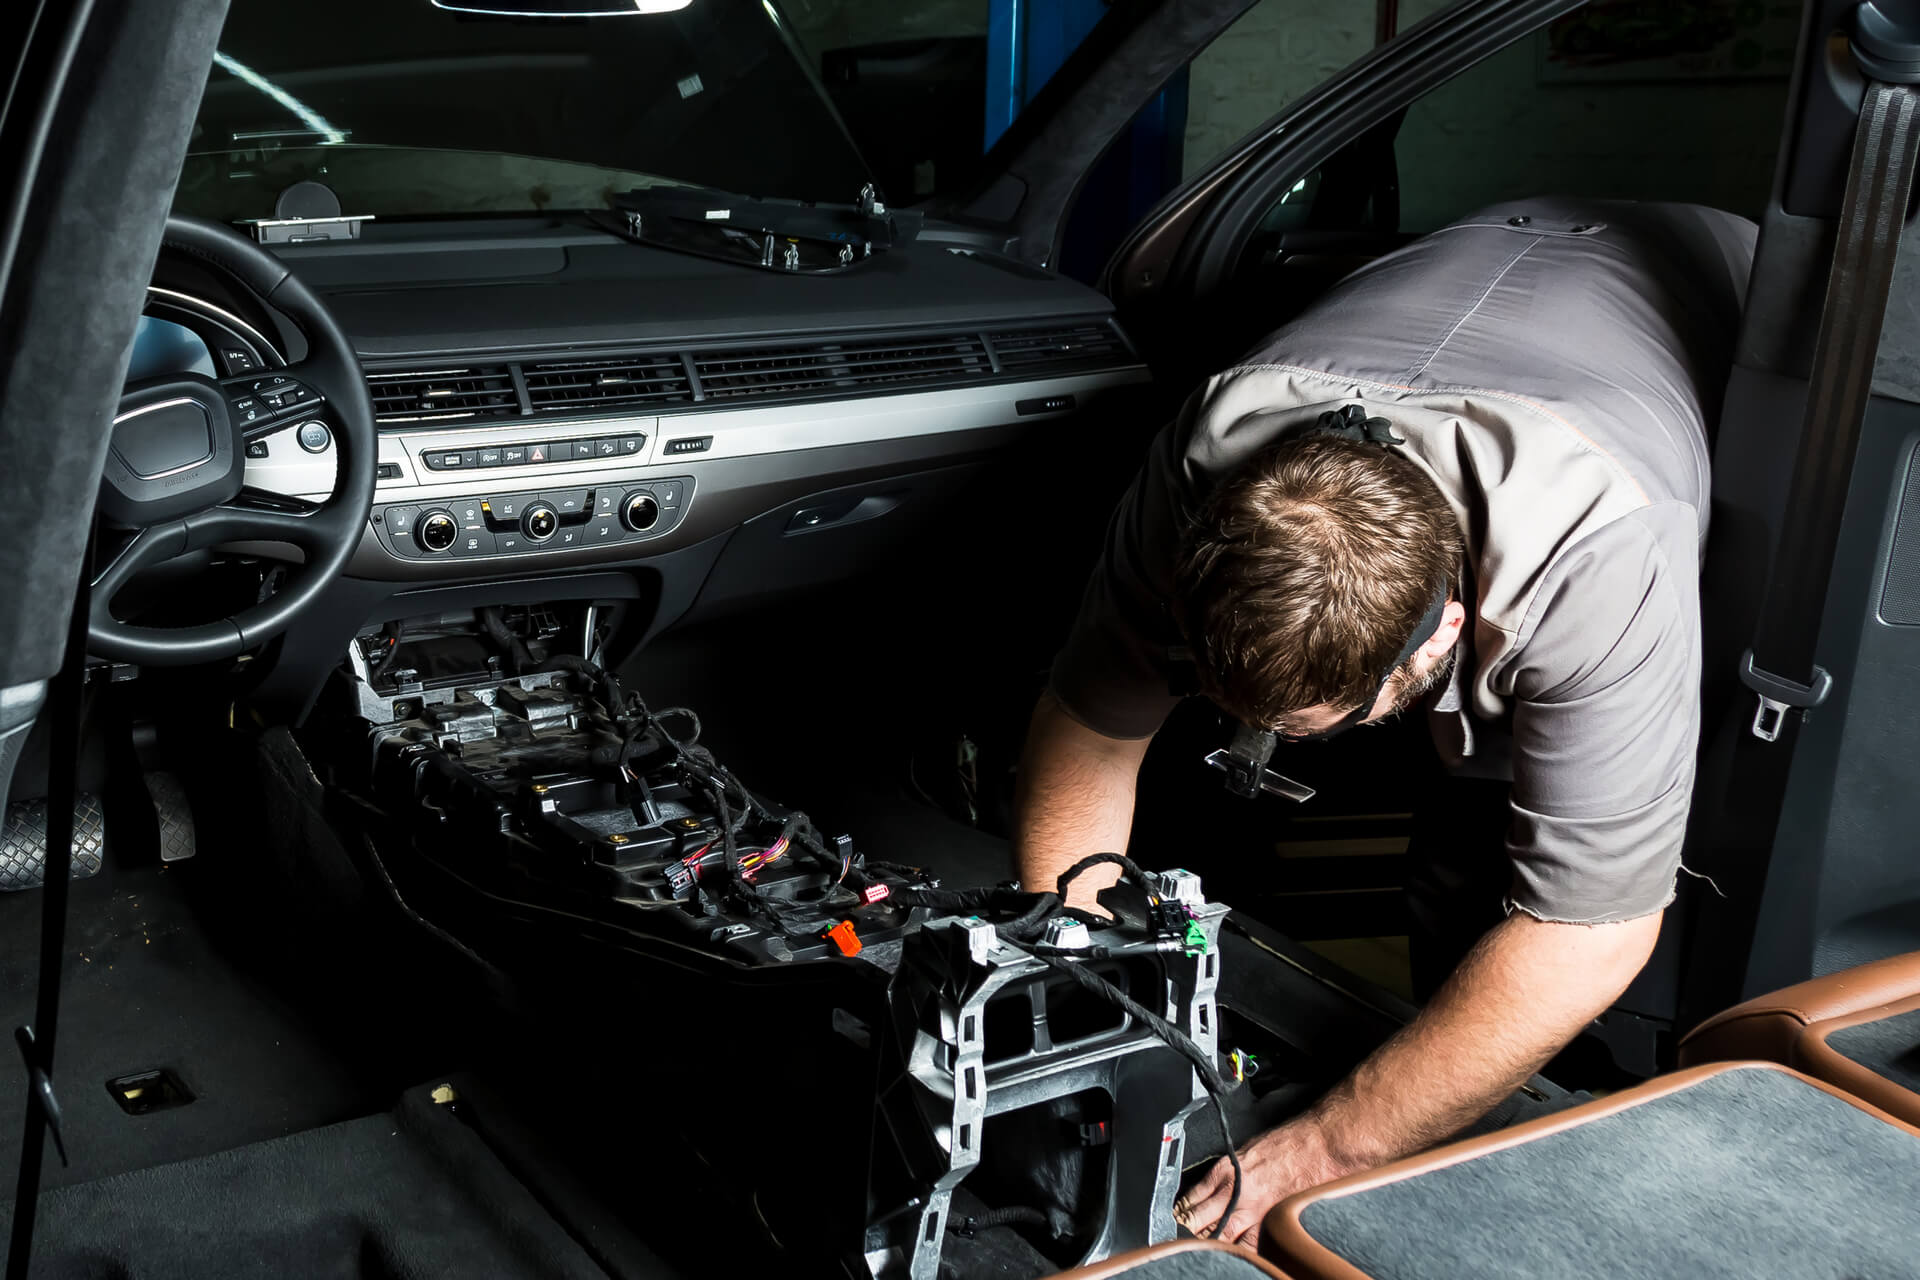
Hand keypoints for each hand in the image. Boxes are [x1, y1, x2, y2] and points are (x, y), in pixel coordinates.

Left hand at [1173, 1117, 1348, 1248]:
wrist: (1314, 1148)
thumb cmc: (1283, 1145)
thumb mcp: (1241, 1152)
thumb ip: (1223, 1173)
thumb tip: (1206, 1190)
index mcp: (1224, 1172)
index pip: (1191, 1198)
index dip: (1179, 1210)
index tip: (1176, 1215)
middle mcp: (1235, 1195)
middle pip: (1198, 1222)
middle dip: (1188, 1229)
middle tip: (1180, 1234)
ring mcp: (1253, 1214)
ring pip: (1220, 1239)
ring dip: (1209, 1241)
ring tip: (1203, 1244)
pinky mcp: (1271, 1225)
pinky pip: (1248, 1247)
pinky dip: (1237, 1250)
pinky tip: (1231, 1250)